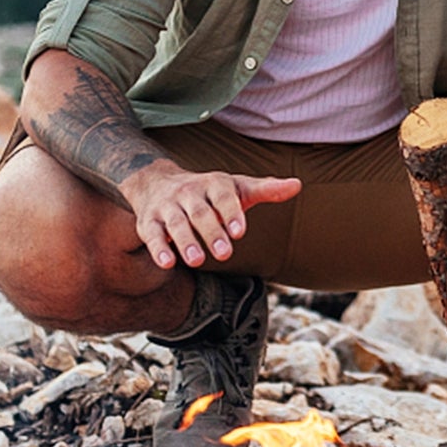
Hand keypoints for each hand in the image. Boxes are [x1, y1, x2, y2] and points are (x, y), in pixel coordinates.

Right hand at [121, 160, 301, 269]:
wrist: (158, 183)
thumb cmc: (208, 192)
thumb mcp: (237, 187)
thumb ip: (266, 189)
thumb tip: (298, 185)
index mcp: (214, 183)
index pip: (223, 196)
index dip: (232, 213)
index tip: (240, 232)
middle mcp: (189, 192)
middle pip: (200, 213)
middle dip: (212, 232)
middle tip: (225, 254)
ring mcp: (167, 207)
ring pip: (176, 223)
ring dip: (186, 242)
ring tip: (197, 261)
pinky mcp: (149, 222)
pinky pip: (151, 235)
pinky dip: (158, 248)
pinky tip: (168, 263)